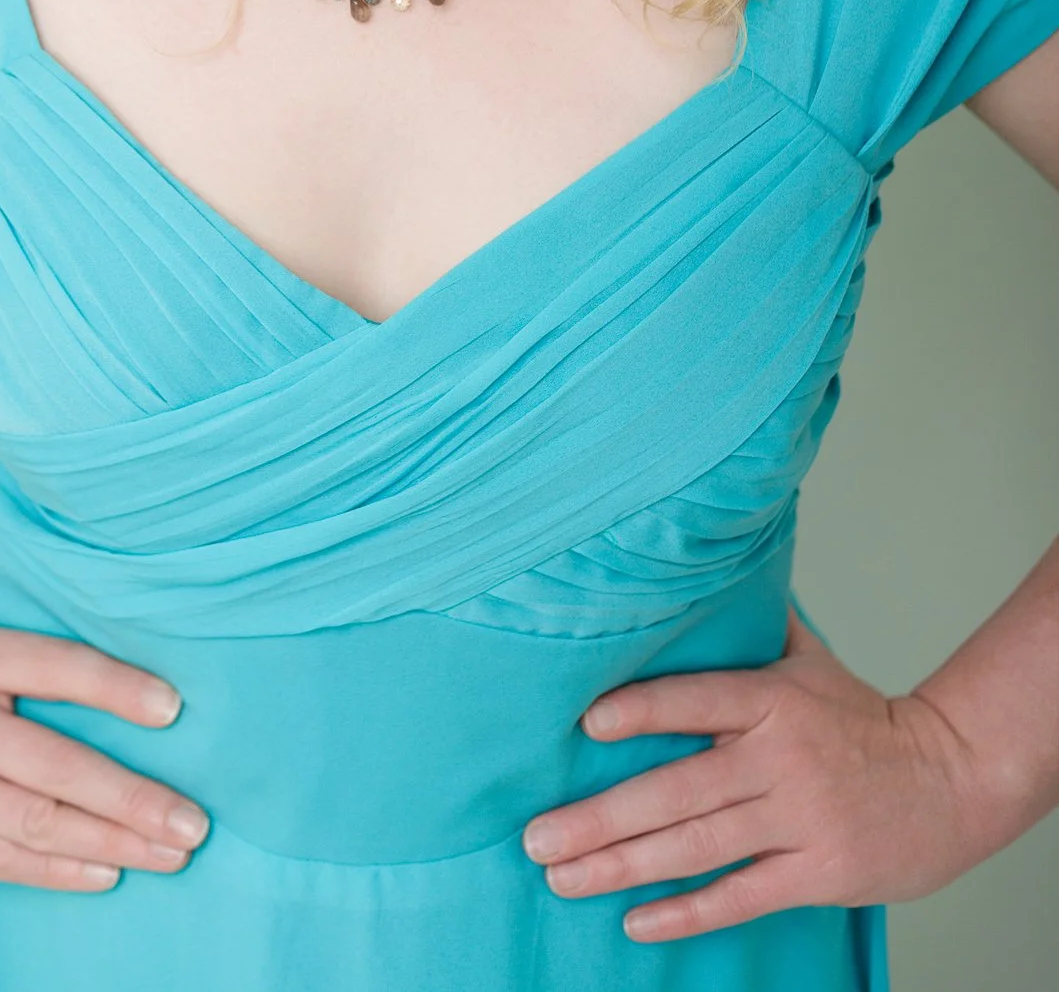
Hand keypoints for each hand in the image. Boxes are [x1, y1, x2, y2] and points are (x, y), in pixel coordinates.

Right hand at [0, 552, 208, 890]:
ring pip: (35, 822)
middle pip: (54, 763)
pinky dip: (58, 871)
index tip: (174, 708)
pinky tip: (109, 873)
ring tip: (173, 852)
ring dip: (112, 841)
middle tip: (196, 820)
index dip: (114, 686)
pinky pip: (0, 859)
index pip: (50, 665)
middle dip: (132, 796)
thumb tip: (35, 501)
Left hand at [521, 608, 1003, 941]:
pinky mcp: (818, 873)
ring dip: (622, 866)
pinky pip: (741, 897)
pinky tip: (636, 921)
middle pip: (677, 790)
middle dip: (599, 818)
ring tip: (561, 876)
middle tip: (536, 836)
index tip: (585, 724)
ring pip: (696, 847)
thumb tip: (696, 567)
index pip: (695, 699)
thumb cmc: (864, 716)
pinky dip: (687, 912)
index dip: (641, 711)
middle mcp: (780, 758)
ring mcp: (799, 819)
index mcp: (771, 698)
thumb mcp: (808, 659)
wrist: (952, 779)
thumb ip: (749, 627)